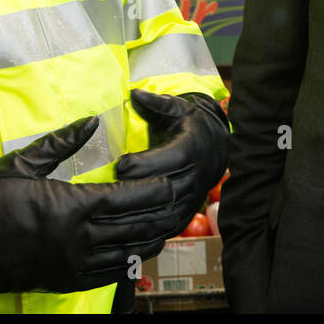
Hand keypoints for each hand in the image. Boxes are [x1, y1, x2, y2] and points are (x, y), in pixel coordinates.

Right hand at [0, 115, 187, 311]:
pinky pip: (109, 273)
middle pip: (134, 225)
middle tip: (176, 202)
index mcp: (72, 205)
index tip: (169, 181)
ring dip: (150, 239)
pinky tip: (138, 251)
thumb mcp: (25, 162)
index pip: (127, 197)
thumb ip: (62, 142)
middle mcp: (79, 237)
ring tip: (166, 226)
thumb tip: (91, 121)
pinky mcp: (67, 279)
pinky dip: (129, 262)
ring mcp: (74, 262)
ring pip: (127, 252)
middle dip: (159, 213)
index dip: (152, 191)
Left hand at [115, 89, 229, 227]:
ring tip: (111, 211)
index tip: (120, 163)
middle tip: (108, 189)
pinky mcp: (187, 214)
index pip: (171, 159)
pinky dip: (148, 230)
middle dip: (137, 190)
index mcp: (193, 147)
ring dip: (139, 214)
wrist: (215, 147)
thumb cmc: (188, 124)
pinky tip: (125, 229)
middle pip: (166, 188)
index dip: (145, 164)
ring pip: (167, 212)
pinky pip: (168, 227)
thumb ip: (156, 102)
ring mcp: (193, 197)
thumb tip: (135, 93)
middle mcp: (196, 175)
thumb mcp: (176, 107)